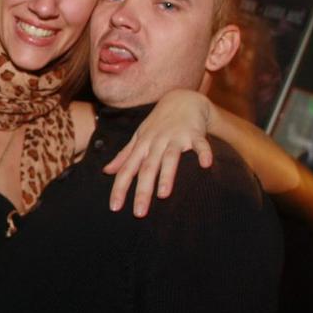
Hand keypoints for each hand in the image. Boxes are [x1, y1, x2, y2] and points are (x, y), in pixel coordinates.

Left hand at [103, 89, 213, 215]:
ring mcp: (176, 137)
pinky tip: (206, 165)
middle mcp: (156, 142)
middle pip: (147, 168)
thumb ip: (124, 156)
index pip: (127, 169)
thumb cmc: (158, 123)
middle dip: (142, 191)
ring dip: (166, 175)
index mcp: (141, 146)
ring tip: (163, 194)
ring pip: (170, 157)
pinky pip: (200, 144)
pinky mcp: (195, 134)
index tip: (114, 208)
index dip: (119, 188)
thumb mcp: (139, 137)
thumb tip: (106, 171)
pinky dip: (204, 153)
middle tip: (139, 213)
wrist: (182, 99)